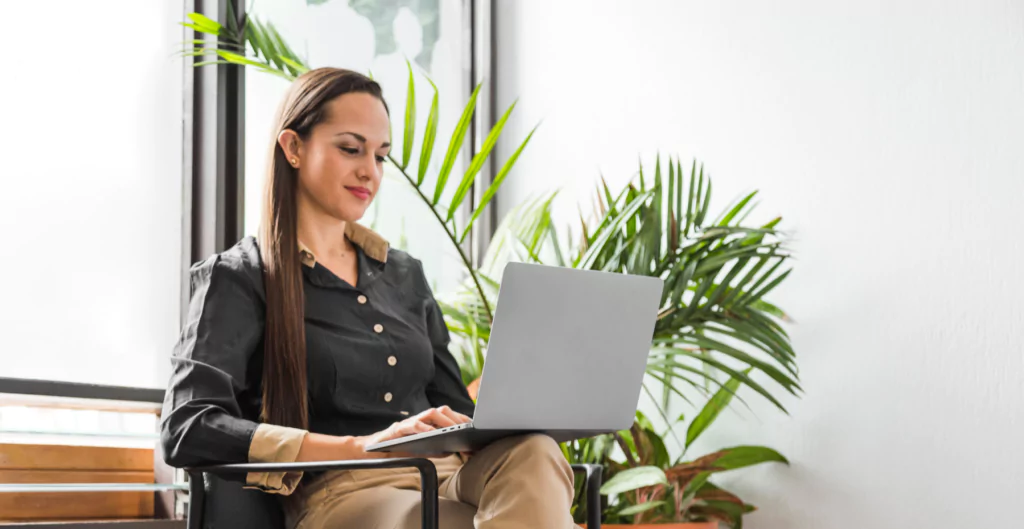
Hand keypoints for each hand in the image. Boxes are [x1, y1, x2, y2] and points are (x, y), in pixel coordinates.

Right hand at [355, 406, 471, 458]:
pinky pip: (413, 425)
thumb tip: (453, 450)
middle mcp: (418, 419)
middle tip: (469, 427)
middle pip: (441, 411)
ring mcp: (408, 422)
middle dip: (456, 418)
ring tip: (455, 428)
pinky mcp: (397, 429)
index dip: (461, 420)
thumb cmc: (397, 449)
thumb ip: (435, 449)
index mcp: (425, 423)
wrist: (371, 451)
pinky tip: (433, 434)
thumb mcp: (420, 451)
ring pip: (429, 414)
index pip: (446, 416)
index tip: (475, 426)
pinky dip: (424, 428)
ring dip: (444, 420)